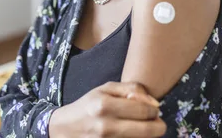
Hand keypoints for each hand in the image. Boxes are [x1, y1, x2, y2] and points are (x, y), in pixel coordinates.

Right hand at [48, 81, 166, 137]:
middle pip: (149, 130)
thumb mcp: (105, 89)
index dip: (154, 110)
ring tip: (141, 126)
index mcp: (105, 106)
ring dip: (148, 134)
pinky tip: (130, 133)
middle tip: (154, 121)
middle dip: (157, 125)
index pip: (145, 110)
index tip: (153, 110)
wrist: (64, 129)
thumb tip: (154, 102)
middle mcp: (107, 126)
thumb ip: (131, 89)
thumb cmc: (88, 106)